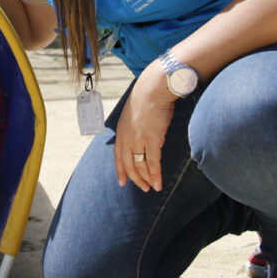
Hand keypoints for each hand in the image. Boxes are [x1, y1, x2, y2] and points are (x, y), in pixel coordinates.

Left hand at [113, 64, 176, 191]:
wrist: (153, 89)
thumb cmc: (147, 97)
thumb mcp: (132, 112)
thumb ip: (132, 124)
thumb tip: (137, 129)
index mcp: (121, 131)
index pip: (118, 155)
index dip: (120, 170)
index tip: (122, 182)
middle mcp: (127, 138)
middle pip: (128, 164)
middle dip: (135, 178)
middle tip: (142, 188)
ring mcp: (138, 140)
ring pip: (140, 166)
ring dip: (146, 179)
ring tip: (152, 188)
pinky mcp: (152, 140)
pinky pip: (153, 163)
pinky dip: (155, 175)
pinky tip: (158, 183)